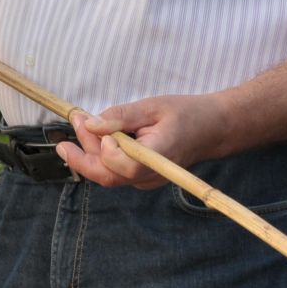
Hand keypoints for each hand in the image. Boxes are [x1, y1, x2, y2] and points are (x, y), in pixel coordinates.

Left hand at [55, 94, 234, 189]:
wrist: (211, 130)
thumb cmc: (185, 114)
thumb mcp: (152, 106)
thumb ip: (121, 116)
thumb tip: (91, 124)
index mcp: (160, 157)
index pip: (126, 167)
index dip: (106, 151)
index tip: (93, 123)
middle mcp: (151, 176)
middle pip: (108, 175)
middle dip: (83, 150)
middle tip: (75, 118)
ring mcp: (145, 181)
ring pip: (107, 174)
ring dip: (89, 149)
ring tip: (81, 120)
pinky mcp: (140, 178)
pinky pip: (113, 171)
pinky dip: (100, 153)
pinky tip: (96, 132)